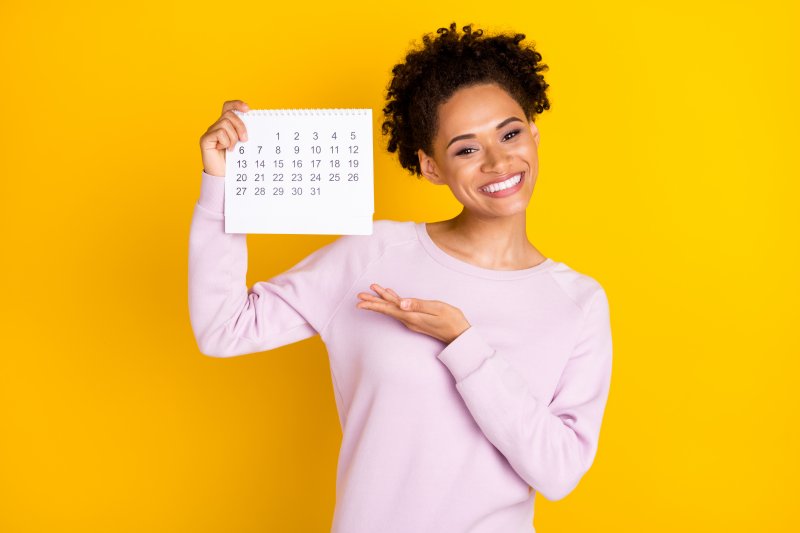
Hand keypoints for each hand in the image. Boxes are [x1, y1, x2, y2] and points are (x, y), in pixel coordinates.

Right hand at [199, 99, 249, 176]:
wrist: (223, 177)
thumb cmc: (234, 162)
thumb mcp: (242, 145)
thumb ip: (244, 133)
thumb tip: (255, 123)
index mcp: (225, 126)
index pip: (228, 107)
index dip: (236, 104)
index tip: (248, 108)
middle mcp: (216, 126)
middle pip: (229, 115)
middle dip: (240, 126)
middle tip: (245, 140)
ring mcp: (210, 132)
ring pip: (225, 123)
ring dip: (233, 137)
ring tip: (232, 148)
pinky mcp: (205, 139)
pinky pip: (219, 132)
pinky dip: (225, 141)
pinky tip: (224, 150)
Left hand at [355, 284, 470, 343]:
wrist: (460, 336)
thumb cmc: (452, 320)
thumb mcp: (437, 309)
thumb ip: (418, 305)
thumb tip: (400, 303)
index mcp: (412, 316)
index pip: (388, 308)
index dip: (374, 304)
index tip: (360, 301)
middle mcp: (409, 320)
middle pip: (387, 309)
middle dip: (372, 302)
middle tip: (359, 296)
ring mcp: (413, 321)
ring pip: (393, 309)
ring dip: (381, 300)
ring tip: (371, 293)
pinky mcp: (417, 320)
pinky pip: (401, 309)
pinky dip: (394, 302)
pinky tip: (392, 297)